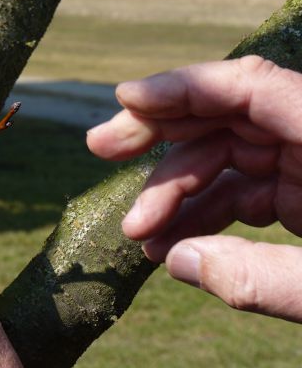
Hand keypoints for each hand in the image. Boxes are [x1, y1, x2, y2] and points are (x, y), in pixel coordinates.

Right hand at [87, 56, 301, 322]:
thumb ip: (266, 281)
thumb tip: (178, 261)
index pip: (255, 89)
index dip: (185, 87)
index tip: (126, 98)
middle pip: (229, 116)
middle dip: (161, 135)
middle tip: (100, 149)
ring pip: (227, 160)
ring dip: (176, 193)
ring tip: (136, 234)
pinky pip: (242, 195)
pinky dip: (202, 217)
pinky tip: (169, 244)